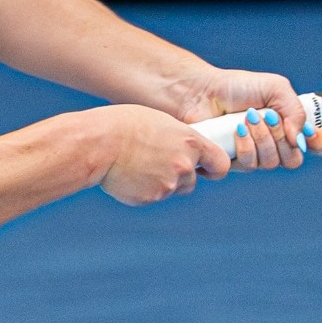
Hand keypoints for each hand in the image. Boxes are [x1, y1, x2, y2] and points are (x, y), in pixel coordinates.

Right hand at [89, 104, 230, 205]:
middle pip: (193, 180)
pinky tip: (131, 174)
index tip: (207, 168)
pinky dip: (146, 188)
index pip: (220, 163)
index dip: (214, 167)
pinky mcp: (151, 198)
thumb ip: (180, 141)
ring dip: (163, 181)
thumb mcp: (162, 124)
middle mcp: (184, 165)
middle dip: (180, 175)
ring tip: (140, 164)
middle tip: (159, 161)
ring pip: (173, 189)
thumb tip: (188, 154)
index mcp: (191, 143)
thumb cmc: (126, 126)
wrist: (101, 144)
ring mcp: (168, 185)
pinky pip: (154, 196)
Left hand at [175, 68, 321, 171]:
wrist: (202, 92)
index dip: (318, 144)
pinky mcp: (234, 163)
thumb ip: (296, 110)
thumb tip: (300, 138)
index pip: (317, 145)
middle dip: (281, 137)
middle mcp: (275, 144)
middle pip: (294, 159)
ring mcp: (255, 155)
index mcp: (289, 125)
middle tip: (268, 117)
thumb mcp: (276, 88)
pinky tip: (236, 131)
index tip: (311, 134)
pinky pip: (250, 166)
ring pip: (271, 163)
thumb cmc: (237, 88)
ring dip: (262, 138)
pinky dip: (245, 147)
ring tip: (247, 119)